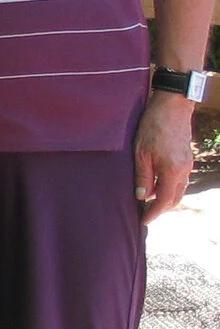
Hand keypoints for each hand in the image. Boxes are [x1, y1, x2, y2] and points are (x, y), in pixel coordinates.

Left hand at [136, 91, 197, 220]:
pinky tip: (157, 187)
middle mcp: (183, 170)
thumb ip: (143, 176)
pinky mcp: (186, 159)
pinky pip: (179, 180)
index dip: (154, 213)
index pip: (165, 200)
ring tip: (149, 204)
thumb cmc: (153, 127)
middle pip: (174, 199)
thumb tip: (142, 197)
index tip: (143, 221)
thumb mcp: (141, 152)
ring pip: (178, 190)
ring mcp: (187, 164)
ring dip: (165, 199)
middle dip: (160, 209)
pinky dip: (169, 188)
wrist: (172, 107)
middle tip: (144, 215)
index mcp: (172, 170)